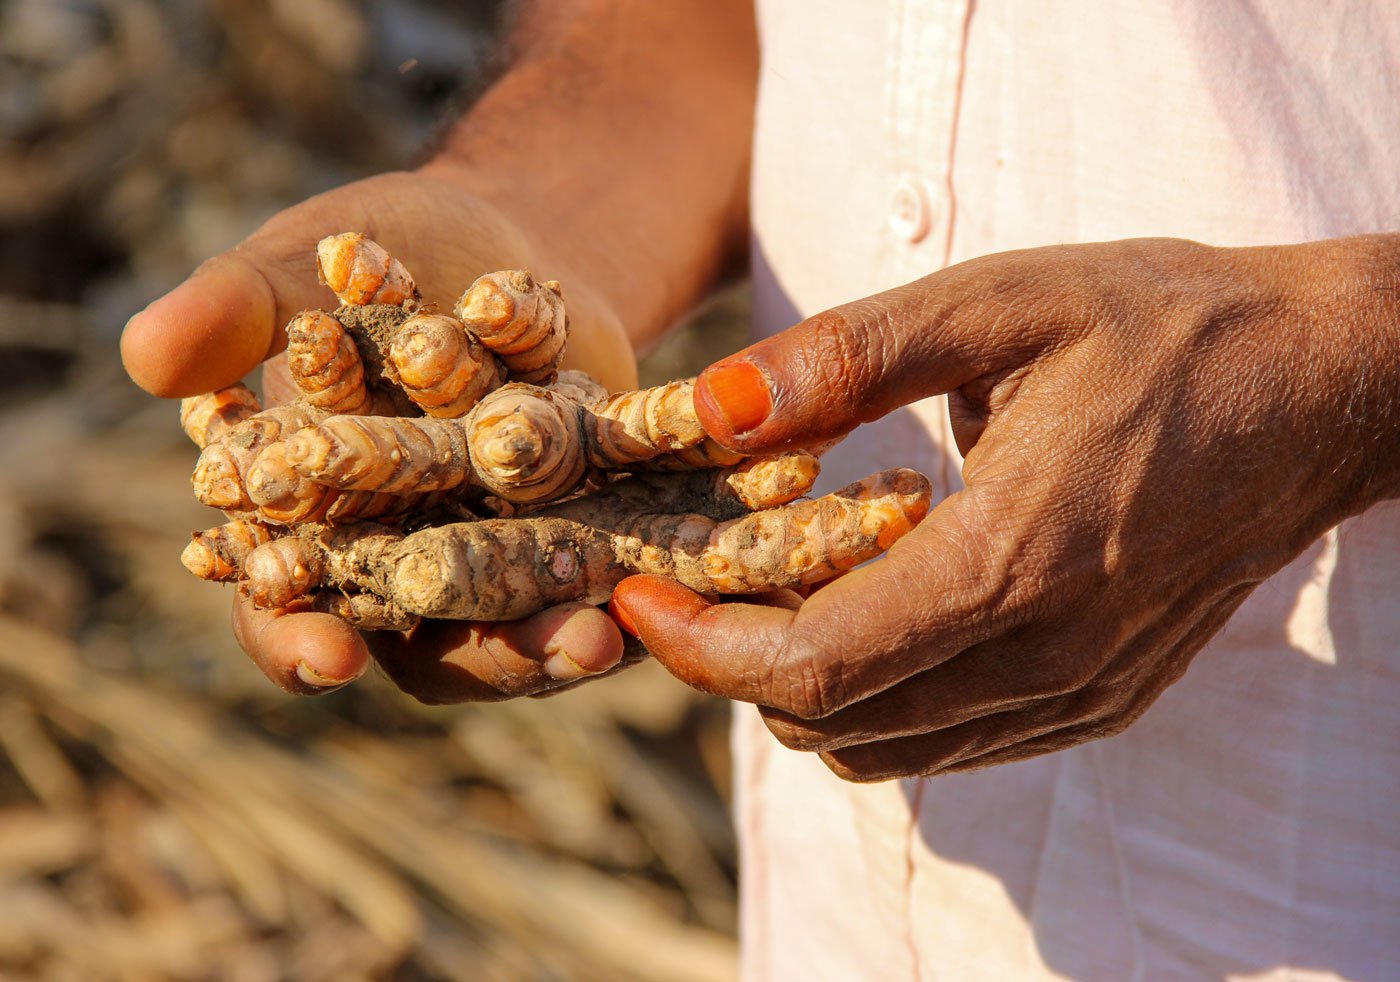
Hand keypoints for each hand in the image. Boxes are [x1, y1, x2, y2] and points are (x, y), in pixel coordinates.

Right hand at [123, 170, 634, 696]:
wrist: (504, 245)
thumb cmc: (378, 257)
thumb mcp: (306, 267)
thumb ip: (234, 312)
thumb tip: (145, 357)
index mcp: (311, 527)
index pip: (283, 610)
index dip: (294, 640)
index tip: (323, 660)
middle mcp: (406, 566)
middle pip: (427, 644)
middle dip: (477, 655)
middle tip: (524, 656)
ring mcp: (499, 561)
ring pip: (525, 628)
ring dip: (562, 640)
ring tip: (600, 634)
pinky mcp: (577, 540)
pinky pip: (602, 581)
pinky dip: (630, 585)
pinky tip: (661, 585)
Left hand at [610, 235, 1399, 779]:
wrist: (1323, 389)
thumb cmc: (1167, 328)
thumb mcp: (1004, 302)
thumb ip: (847, 355)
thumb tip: (709, 406)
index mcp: (1015, 560)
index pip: (816, 667)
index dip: (702, 648)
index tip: (641, 597)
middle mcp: (1049, 654)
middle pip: (834, 723)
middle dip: (734, 665)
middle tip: (696, 580)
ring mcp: (1082, 691)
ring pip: (885, 748)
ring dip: (803, 685)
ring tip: (779, 587)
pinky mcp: (1103, 696)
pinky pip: (950, 739)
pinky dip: (879, 695)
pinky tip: (878, 604)